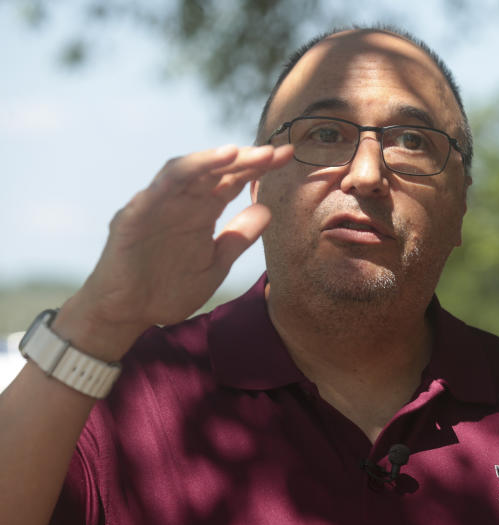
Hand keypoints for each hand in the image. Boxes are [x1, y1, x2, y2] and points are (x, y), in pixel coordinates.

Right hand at [56, 144, 293, 359]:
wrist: (128, 314)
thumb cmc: (169, 288)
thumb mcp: (215, 264)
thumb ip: (239, 238)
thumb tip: (268, 209)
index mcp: (202, 211)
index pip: (233, 180)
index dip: (259, 167)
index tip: (287, 157)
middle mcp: (180, 202)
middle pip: (213, 171)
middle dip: (242, 159)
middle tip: (272, 152)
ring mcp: (155, 207)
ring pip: (181, 173)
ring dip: (206, 161)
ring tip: (233, 152)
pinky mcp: (130, 220)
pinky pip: (149, 195)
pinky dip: (170, 181)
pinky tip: (191, 172)